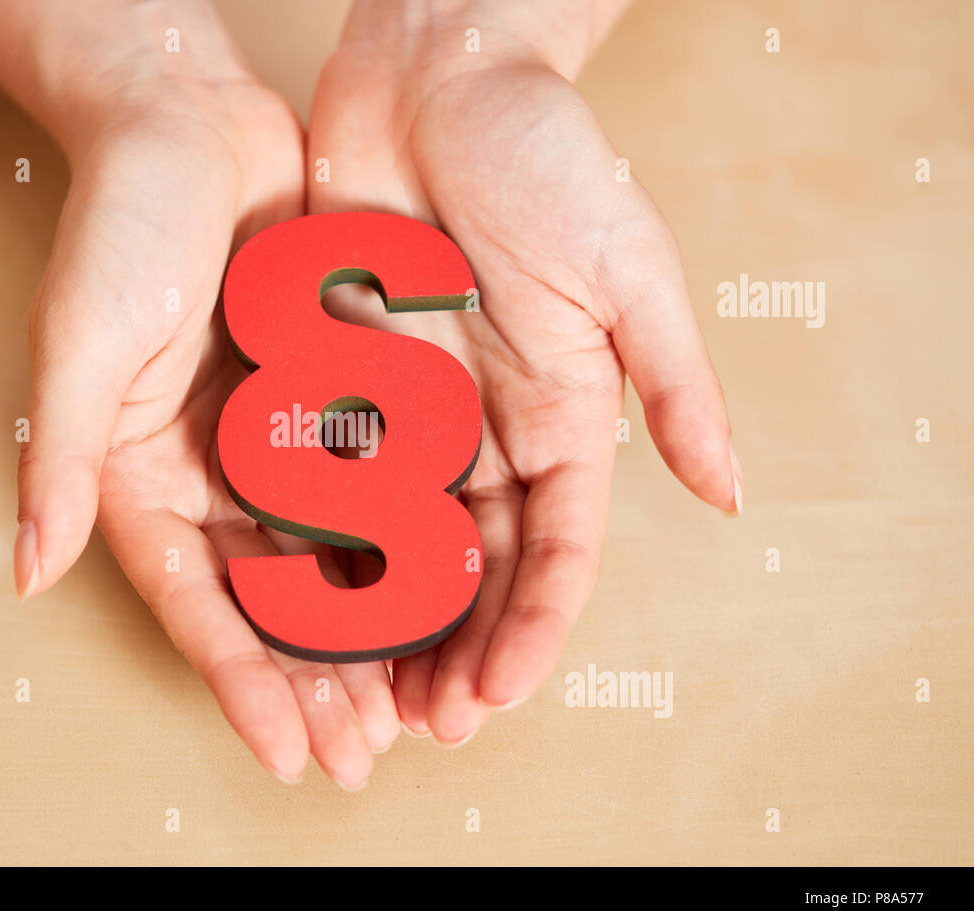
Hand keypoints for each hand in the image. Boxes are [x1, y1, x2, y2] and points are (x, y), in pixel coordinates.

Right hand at [13, 67, 400, 787]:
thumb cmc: (120, 227)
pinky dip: (406, 543)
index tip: (285, 753)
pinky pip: (374, 485)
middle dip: (314, 681)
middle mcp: (209, 473)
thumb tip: (27, 571)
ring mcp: (274, 442)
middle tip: (363, 754)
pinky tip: (449, 597)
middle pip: (267, 601)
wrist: (192, 124)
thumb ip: (59, 460)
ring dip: (368, 634)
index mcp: (141, 477)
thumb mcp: (79, 345)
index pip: (193, 602)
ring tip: (411, 705)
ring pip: (330, 560)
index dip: (239, 682)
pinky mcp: (330, 401)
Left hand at [306, 0, 740, 742]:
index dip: (531, 626)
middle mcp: (487, 425)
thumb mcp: (626, 267)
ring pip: (398, 541)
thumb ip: (671, 382)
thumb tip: (727, 493)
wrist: (436, 70)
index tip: (498, 694)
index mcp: (562, 412)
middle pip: (473, 566)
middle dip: (455, 647)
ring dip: (386, 620)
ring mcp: (412, 408)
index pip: (555, 547)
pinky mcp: (344, 375)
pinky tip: (298, 598)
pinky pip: (329, 473)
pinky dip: (320, 542)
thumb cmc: (543, 153)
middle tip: (424, 724)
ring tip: (364, 693)